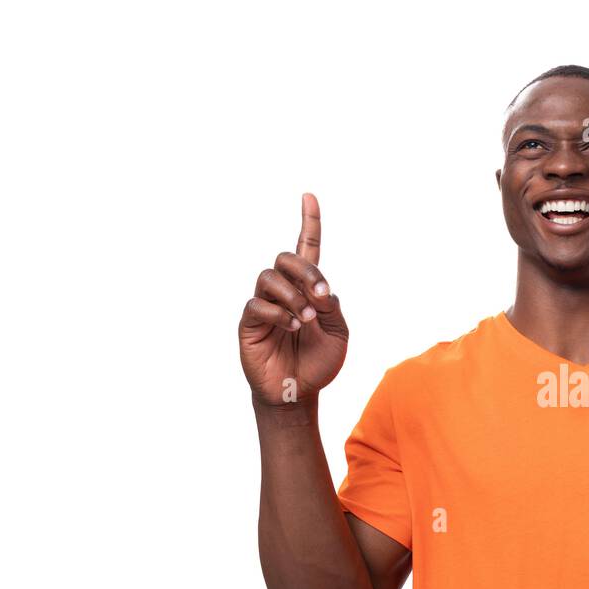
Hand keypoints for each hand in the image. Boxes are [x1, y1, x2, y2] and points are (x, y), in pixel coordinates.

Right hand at [239, 193, 348, 405]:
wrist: (299, 393)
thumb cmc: (319, 363)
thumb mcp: (339, 334)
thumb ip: (333, 307)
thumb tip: (319, 287)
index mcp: (308, 289)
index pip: (307, 248)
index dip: (308, 222)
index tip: (309, 196)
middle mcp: (284, 291)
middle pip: (285, 257)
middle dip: (305, 270)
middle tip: (320, 295)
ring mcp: (264, 305)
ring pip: (269, 277)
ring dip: (293, 296)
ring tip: (305, 320)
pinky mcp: (249, 323)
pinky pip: (256, 304)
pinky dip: (278, 313)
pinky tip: (291, 328)